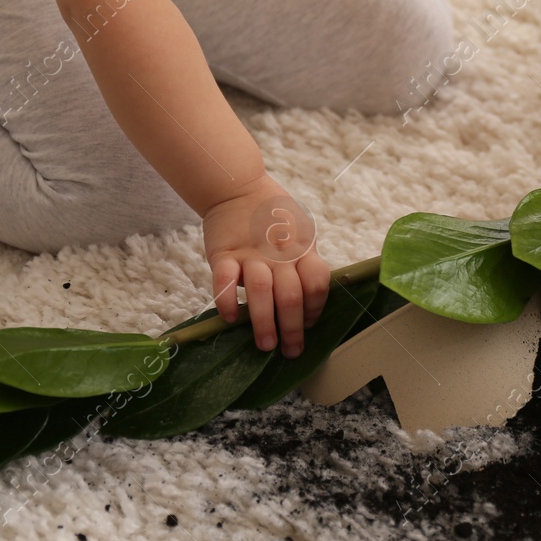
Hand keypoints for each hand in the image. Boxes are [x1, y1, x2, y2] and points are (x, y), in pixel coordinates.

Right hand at [201, 172, 331, 358]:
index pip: (317, 283)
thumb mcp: (299, 235)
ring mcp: (250, 254)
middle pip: (291, 295)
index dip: (316, 308)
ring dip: (264, 322)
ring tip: (266, 345)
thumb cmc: (273, 219)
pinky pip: (224, 281)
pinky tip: (231, 319)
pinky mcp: (223, 254)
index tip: (310, 327)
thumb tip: (311, 304)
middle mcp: (279, 254)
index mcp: (303, 249)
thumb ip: (305, 263)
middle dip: (293, 328)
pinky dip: (227, 302)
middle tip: (291, 351)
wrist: (239, 188)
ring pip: (261, 292)